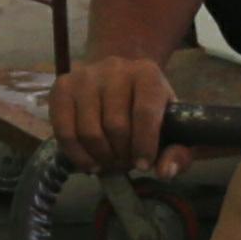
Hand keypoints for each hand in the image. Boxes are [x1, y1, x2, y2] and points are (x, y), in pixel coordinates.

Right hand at [53, 54, 176, 173]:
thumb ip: (178, 152)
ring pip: (89, 131)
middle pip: (115, 125)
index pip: (145, 113)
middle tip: (125, 163)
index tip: (143, 165)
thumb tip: (165, 172)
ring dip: (100, 157)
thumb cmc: (148, 108)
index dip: (144, 145)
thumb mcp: (172, 127)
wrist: (119, 81)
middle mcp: (114, 68)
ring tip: (110, 162)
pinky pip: (64, 131)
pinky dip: (77, 155)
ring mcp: (85, 76)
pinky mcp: (62, 87)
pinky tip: (90, 162)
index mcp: (147, 73)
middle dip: (121, 154)